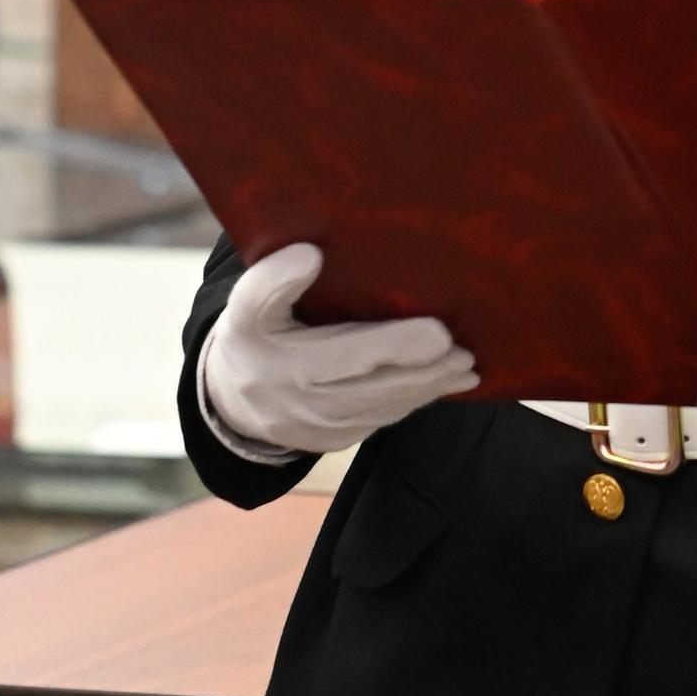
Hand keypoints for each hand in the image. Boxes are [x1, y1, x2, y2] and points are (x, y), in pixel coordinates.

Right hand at [199, 244, 476, 459]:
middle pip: (379, 387)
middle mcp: (307, 403)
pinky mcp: (335, 441)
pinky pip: (381, 421)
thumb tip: (311, 254)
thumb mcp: (244, 308)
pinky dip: (412, 402)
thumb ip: (270, 281)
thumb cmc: (248, 340)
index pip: (351, 356)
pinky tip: (438, 385)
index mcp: (286, 365)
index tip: (440, 332)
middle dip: (427, 371)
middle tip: (467, 352)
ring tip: (464, 367)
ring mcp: (323, 428)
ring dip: (428, 389)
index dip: (398, 345)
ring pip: (385, 408)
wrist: (230, 402)